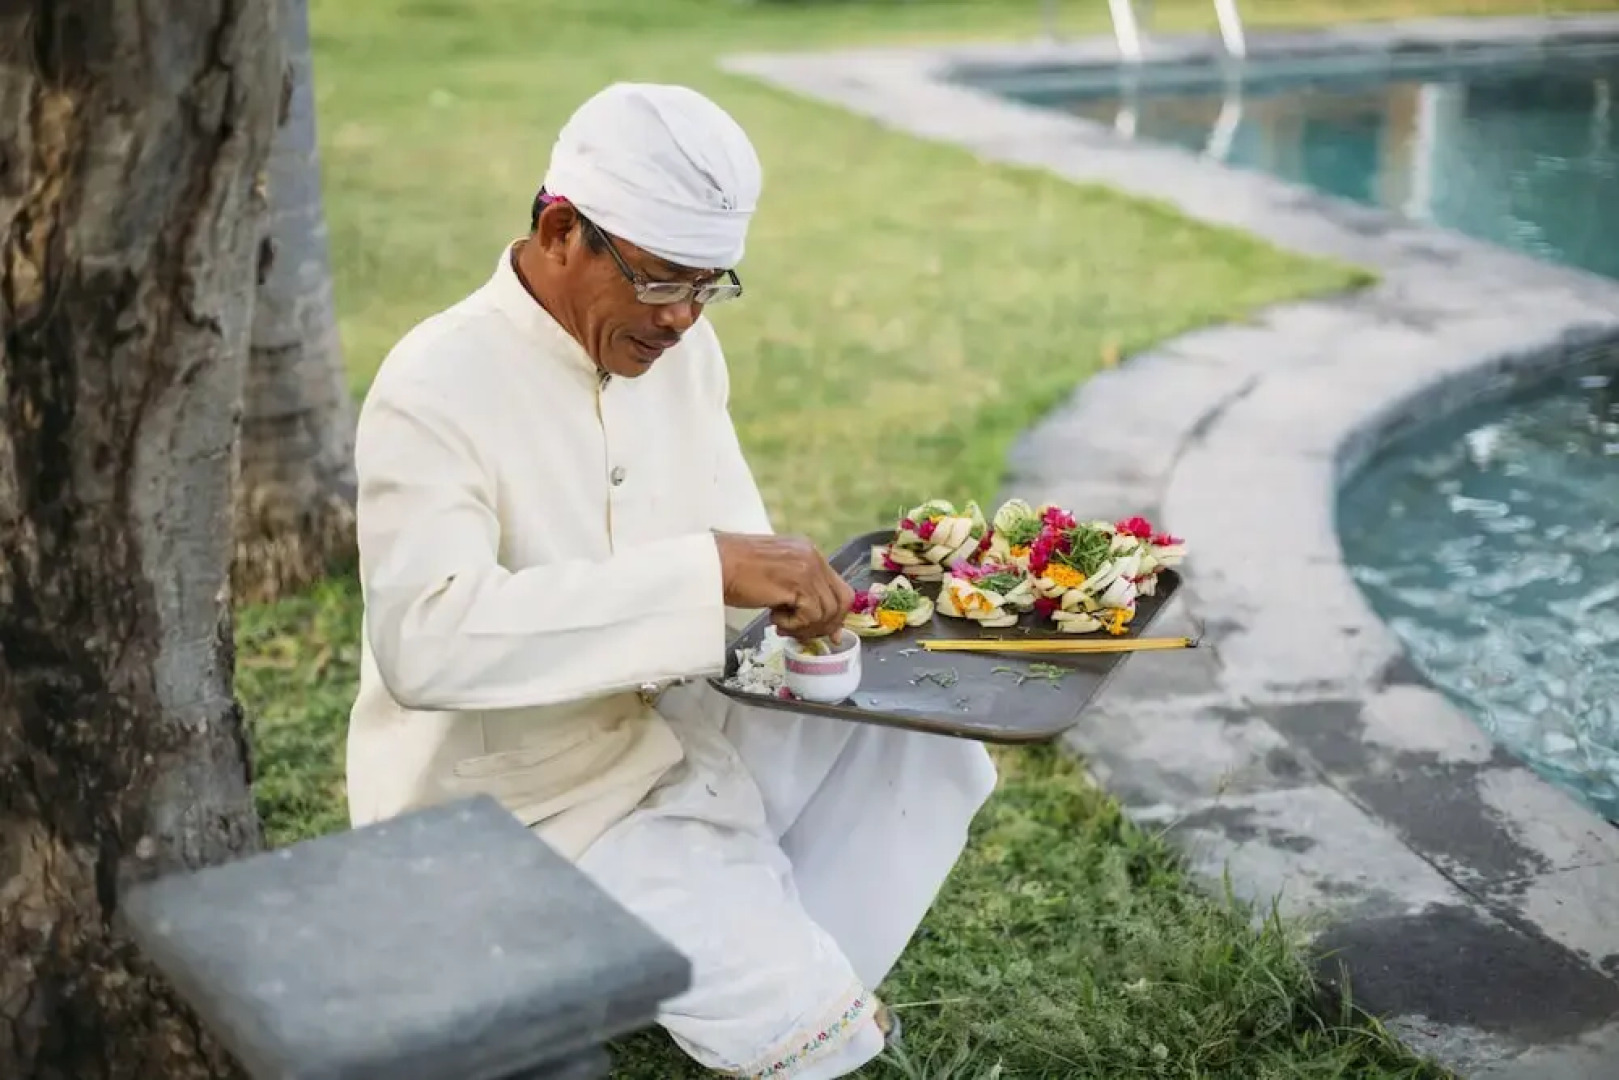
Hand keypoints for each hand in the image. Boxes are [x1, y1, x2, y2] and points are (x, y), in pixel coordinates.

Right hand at [713, 532, 853, 641]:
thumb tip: (821, 622)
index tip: (825, 633)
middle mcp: (813, 557)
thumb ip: (799, 593)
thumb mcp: (776, 576)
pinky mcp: (797, 583)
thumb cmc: (735, 571)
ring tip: (781, 624)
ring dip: (804, 626)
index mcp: (809, 552)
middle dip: (825, 625)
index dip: (835, 615)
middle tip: (800, 633)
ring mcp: (807, 568)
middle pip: (841, 601)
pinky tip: (773, 619)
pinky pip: (810, 615)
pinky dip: (793, 625)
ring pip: (827, 612)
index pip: (838, 588)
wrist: (713, 564)